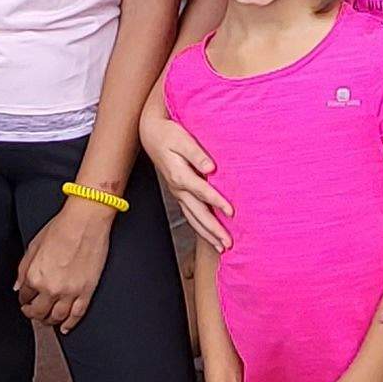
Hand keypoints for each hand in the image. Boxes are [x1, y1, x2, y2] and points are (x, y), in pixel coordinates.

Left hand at [14, 199, 112, 332]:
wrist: (85, 221)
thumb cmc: (61, 228)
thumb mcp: (34, 246)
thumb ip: (23, 269)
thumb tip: (18, 286)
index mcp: (35, 276)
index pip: (25, 296)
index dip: (24, 298)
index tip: (26, 299)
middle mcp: (51, 288)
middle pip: (39, 312)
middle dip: (34, 314)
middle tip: (33, 313)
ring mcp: (70, 292)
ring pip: (57, 317)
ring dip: (50, 321)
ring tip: (47, 320)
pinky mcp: (87, 292)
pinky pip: (77, 314)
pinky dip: (70, 324)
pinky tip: (65, 327)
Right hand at [139, 100, 230, 251]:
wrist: (151, 134)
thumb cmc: (168, 134)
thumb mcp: (182, 139)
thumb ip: (196, 154)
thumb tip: (211, 168)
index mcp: (179, 175)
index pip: (202, 192)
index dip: (217, 202)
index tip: (231, 212)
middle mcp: (178, 188)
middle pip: (197, 213)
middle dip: (213, 230)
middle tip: (227, 244)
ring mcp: (177, 192)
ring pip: (193, 218)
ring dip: (207, 234)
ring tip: (221, 247)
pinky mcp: (179, 193)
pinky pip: (190, 214)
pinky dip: (200, 227)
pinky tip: (209, 234)